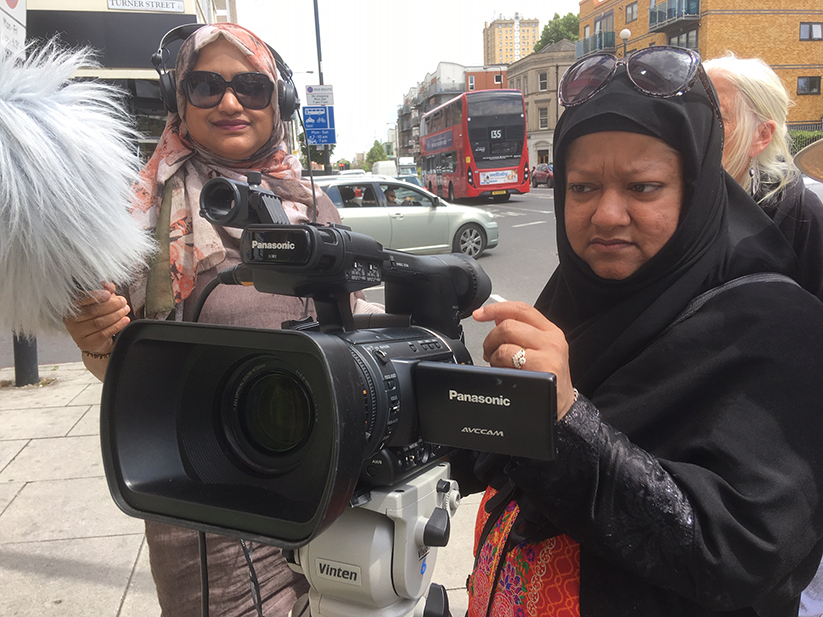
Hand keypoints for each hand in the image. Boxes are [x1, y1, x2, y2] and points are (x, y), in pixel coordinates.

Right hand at [63, 282, 130, 354]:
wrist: (97, 339)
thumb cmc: (97, 317)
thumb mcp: (100, 302)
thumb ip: (104, 292)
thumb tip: (109, 286)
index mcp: (71, 306)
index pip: (81, 299)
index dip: (95, 295)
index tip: (109, 294)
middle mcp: (71, 320)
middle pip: (92, 311)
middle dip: (111, 305)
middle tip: (122, 302)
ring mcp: (77, 333)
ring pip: (99, 322)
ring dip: (116, 315)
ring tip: (125, 310)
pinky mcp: (86, 343)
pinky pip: (103, 333)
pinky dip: (117, 326)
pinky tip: (124, 320)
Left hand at [473, 301, 575, 419]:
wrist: (562, 404)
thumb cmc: (549, 377)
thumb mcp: (541, 349)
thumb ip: (521, 331)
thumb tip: (497, 317)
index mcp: (550, 331)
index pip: (520, 309)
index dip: (495, 309)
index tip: (479, 314)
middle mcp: (551, 341)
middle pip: (508, 327)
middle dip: (490, 340)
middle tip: (489, 352)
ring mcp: (547, 357)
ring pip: (505, 346)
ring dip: (493, 357)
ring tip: (497, 365)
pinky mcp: (541, 373)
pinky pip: (507, 364)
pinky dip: (498, 368)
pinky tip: (504, 374)